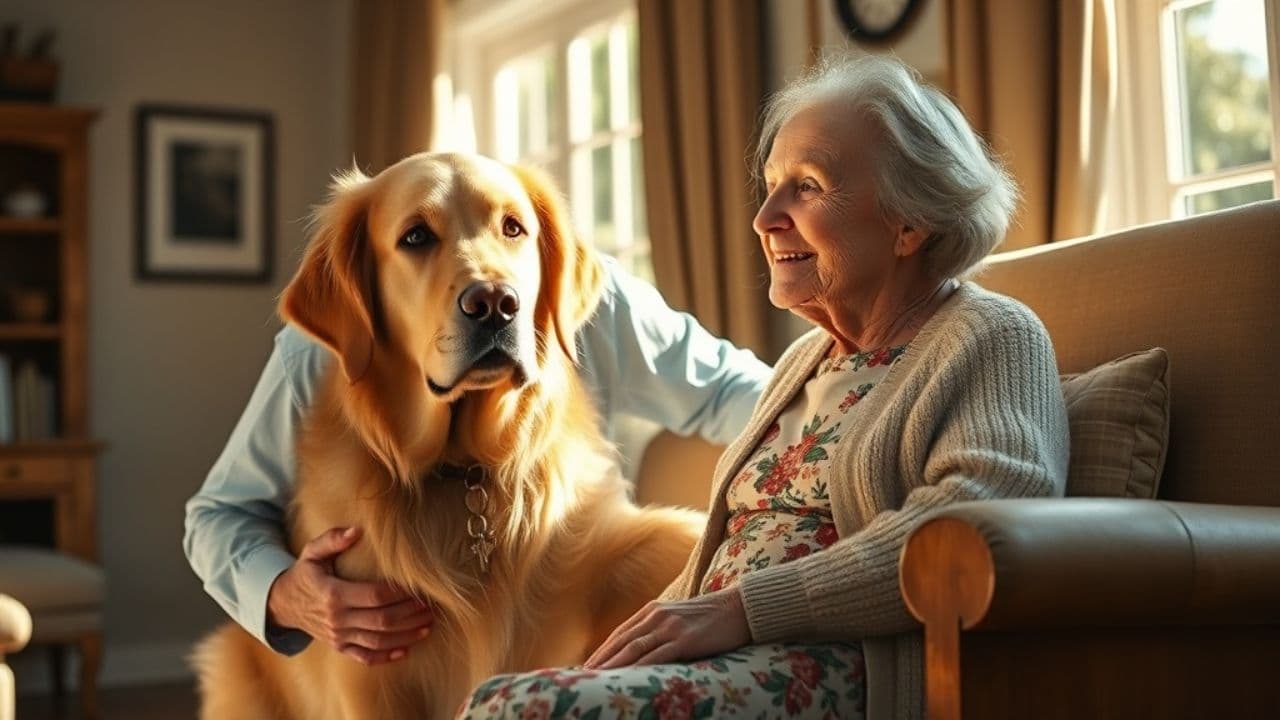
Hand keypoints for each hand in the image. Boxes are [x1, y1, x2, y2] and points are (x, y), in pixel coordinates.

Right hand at [266, 526, 433, 665]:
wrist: (283, 604)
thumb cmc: (304, 574)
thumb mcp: (312, 552)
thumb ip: (332, 539)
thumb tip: (356, 531)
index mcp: (333, 594)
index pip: (374, 596)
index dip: (399, 593)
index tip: (418, 588)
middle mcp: (337, 619)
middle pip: (382, 620)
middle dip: (410, 614)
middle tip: (431, 607)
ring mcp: (338, 636)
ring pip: (378, 640)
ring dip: (406, 635)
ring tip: (427, 626)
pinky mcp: (340, 647)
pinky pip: (365, 657)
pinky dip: (386, 656)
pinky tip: (406, 650)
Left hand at [583, 588, 751, 668]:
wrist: (738, 608)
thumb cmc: (710, 618)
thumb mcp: (678, 618)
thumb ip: (659, 628)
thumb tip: (642, 647)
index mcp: (653, 610)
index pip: (620, 634)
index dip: (602, 651)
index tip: (587, 666)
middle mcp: (656, 616)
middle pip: (621, 641)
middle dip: (601, 660)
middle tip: (581, 676)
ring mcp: (670, 627)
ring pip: (633, 648)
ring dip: (612, 665)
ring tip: (596, 678)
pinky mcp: (684, 639)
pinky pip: (656, 656)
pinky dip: (638, 667)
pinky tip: (628, 677)